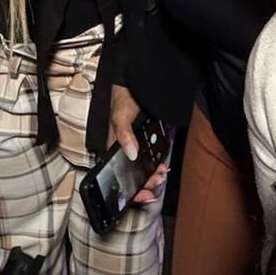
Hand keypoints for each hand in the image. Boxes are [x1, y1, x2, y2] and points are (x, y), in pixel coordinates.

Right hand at [110, 83, 168, 204]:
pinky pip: (150, 157)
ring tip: (162, 173)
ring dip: (152, 175)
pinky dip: (156, 163)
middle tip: (158, 182)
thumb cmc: (124, 96)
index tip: (144, 195)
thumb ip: (124, 135)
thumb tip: (131, 156)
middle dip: (144, 183)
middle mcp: (122, 148)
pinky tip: (163, 165)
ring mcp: (135, 144)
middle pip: (131, 174)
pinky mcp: (146, 139)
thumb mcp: (120, 115)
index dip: (130, 189)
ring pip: (142, 168)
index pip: (117, 175)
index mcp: (112, 147)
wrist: (139, 79)